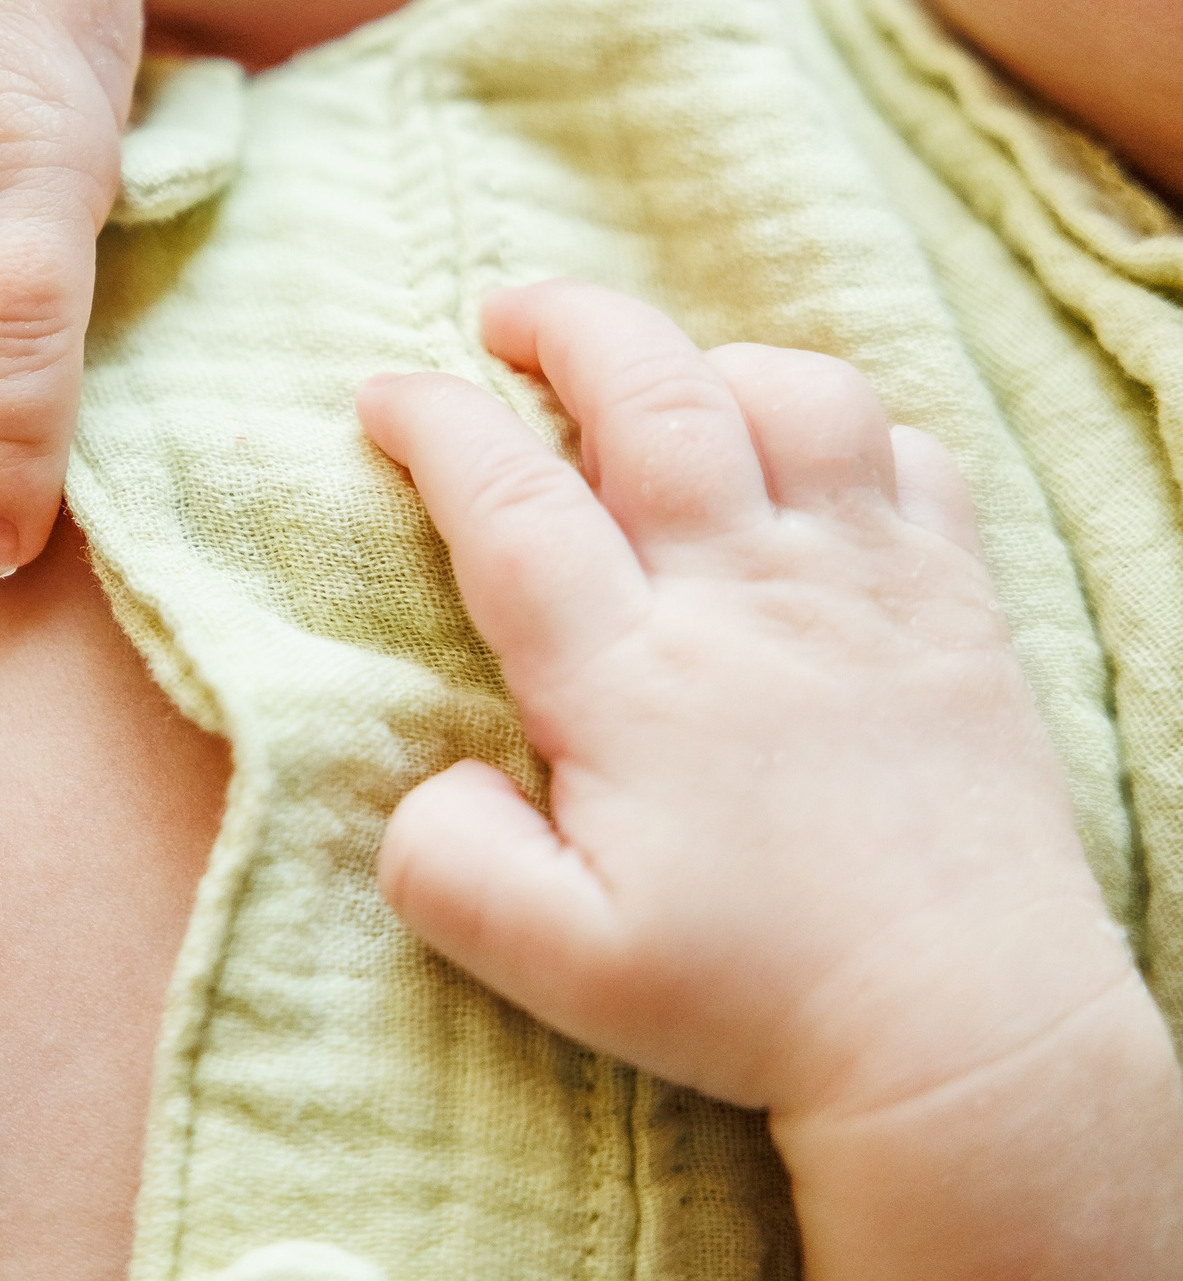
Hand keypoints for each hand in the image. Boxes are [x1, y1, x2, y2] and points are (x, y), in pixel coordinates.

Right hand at [358, 281, 1135, 1123]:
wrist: (965, 1034)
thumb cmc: (752, 998)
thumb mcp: (555, 964)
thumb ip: (446, 863)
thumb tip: (429, 774)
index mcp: (632, 678)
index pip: (509, 498)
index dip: (432, 422)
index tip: (384, 395)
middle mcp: (745, 601)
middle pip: (652, 394)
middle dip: (564, 324)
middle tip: (504, 316)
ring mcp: (863, 588)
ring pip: (790, 394)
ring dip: (704, 360)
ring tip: (656, 382)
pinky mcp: (955, 603)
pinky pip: (907, 451)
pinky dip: (839, 423)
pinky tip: (796, 458)